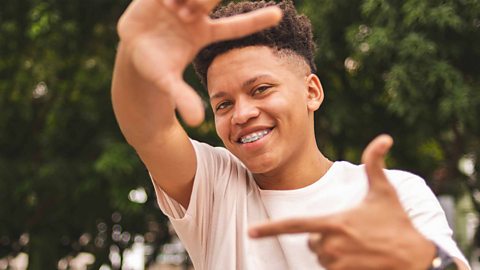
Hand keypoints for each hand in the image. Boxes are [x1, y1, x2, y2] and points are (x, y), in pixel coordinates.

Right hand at [116, 0, 281, 125]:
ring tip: (173, 11)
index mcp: (203, 34)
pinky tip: (164, 2)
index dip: (256, 20)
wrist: (132, 53)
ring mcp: (179, 4)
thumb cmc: (154, 68)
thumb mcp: (167, 83)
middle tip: (188, 15)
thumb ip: (182, 98)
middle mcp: (195, 16)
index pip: (235, 26)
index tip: (279, 15)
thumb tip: (196, 122)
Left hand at [249, 135, 435, 269]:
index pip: (294, 225)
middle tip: (350, 231)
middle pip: (311, 242)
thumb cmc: (398, 222)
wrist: (416, 258)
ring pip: (321, 257)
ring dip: (333, 251)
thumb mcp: (385, 191)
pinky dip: (340, 264)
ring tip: (358, 245)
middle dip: (323, 236)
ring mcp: (338, 264)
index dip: (269, 229)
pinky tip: (359, 258)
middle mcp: (332, 245)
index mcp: (334, 222)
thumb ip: (376, 163)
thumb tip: (384, 137)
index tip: (250, 232)